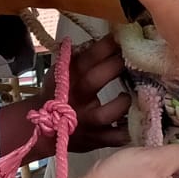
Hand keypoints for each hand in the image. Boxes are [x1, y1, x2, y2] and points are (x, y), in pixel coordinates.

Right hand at [0, 35, 130, 159]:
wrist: (41, 130)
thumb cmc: (56, 94)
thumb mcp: (60, 73)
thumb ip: (79, 58)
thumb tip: (108, 38)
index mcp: (66, 78)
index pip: (85, 58)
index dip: (105, 47)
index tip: (120, 38)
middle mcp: (75, 99)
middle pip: (94, 79)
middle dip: (114, 66)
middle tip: (131, 59)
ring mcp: (86, 122)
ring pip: (106, 114)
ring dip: (122, 103)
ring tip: (127, 96)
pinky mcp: (95, 140)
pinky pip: (115, 138)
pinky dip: (128, 133)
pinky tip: (137, 124)